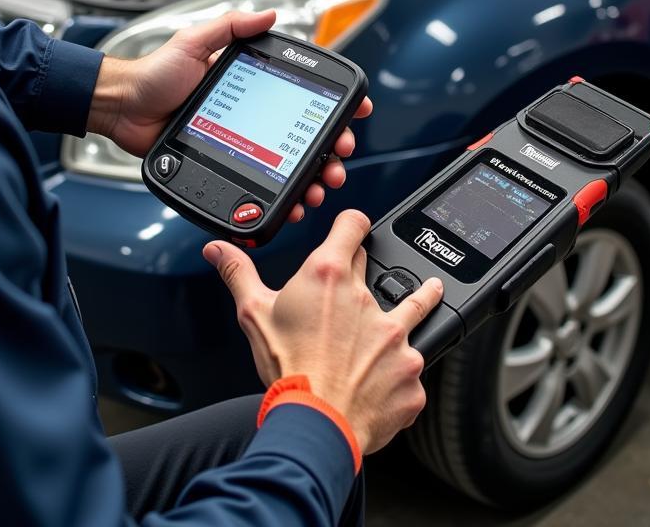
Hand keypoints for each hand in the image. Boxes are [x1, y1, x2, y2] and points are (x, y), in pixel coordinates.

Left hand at [86, 9, 372, 221]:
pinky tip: (291, 203)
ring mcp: (242, 141)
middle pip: (305, 135)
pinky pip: (260, 183)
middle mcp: (253, 113)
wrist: (123, 109)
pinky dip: (281, 196)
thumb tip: (269, 16)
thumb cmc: (154, 75)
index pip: (303, 94)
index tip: (355, 112)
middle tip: (339, 157)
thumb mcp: (194, 41)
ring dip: (312, 177)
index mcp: (252, 84)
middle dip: (331, 149)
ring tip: (319, 186)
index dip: (334, 105)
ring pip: (289, 165)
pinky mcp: (226, 165)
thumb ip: (230, 27)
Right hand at [204, 209, 443, 454]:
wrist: (315, 425)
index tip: (353, 227)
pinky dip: (401, 369)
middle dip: (365, 273)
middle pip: (376, 266)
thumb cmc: (286, 371)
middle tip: (351, 292)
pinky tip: (388, 376)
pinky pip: (412, 365)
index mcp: (330, 276)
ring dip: (422, 296)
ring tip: (430, 289)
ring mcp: (396, 336)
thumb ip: (238, 274)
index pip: (353, 224)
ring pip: (418, 304)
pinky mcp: (412, 370)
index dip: (352, 224)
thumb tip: (219, 250)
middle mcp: (368, 299)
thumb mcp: (253, 314)